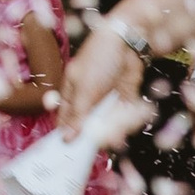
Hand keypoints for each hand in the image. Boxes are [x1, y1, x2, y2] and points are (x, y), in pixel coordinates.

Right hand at [60, 20, 154, 138]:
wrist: (130, 42)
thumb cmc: (99, 59)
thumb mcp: (85, 89)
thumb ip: (77, 115)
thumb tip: (65, 139)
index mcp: (71, 91)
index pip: (65, 118)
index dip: (67, 134)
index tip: (70, 152)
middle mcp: (87, 97)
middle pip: (87, 124)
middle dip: (94, 135)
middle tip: (101, 143)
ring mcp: (106, 99)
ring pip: (106, 124)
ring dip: (112, 131)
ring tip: (117, 137)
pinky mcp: (124, 99)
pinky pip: (122, 118)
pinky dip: (125, 124)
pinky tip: (127, 127)